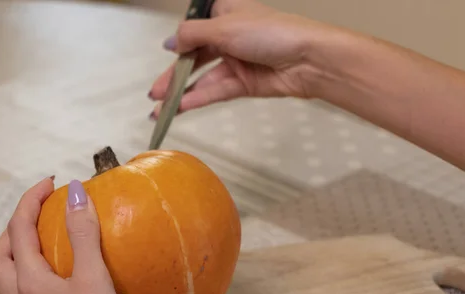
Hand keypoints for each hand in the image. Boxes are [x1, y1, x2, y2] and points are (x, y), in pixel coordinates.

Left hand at [0, 177, 147, 293]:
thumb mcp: (94, 279)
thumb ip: (83, 234)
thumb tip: (75, 194)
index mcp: (28, 282)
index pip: (18, 229)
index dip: (31, 199)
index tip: (49, 183)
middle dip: (13, 228)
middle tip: (39, 215)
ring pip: (5, 280)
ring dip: (16, 254)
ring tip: (43, 244)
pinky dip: (28, 277)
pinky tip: (53, 284)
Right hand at [148, 0, 332, 116]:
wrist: (308, 60)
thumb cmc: (271, 32)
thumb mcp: (225, 27)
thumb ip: (192, 36)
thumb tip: (169, 43)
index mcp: (226, 14)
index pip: (195, 29)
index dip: (179, 44)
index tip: (167, 55)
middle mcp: (229, 38)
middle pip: (195, 57)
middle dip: (174, 76)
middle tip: (155, 94)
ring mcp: (236, 62)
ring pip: (203, 78)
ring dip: (182, 92)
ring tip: (161, 108)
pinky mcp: (243, 84)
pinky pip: (215, 91)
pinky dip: (198, 98)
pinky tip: (181, 107)